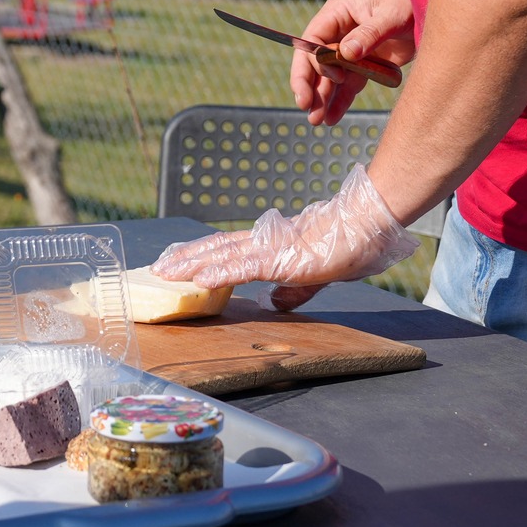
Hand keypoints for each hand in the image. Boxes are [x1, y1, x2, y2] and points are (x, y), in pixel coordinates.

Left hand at [152, 165, 418, 311]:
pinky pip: (244, 267)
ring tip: (166, 271)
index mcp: (275, 244)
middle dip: (187, 258)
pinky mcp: (281, 258)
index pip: (231, 248)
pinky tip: (200, 279)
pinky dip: (220, 273)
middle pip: (218, 247)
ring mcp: (272, 248)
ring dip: (192, 263)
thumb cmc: (351, 243)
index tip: (181, 262)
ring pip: (223, 254)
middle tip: (158, 267)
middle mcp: (267, 242)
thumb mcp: (317, 275)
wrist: (368, 225)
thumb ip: (295, 288)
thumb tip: (275, 301)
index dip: (205, 255)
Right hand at [292, 0, 415, 123]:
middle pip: (316, 60)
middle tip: (306, 107)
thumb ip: (369, 33)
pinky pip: (348, 84)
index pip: (313, 38)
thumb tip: (345, 53)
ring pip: (330, 76)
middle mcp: (339, 30)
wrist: (428, 6)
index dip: (314, 60)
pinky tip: (332, 117)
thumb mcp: (391, 14)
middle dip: (309, 84)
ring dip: (323, 97)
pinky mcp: (365, 63)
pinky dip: (341, 101)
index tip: (331, 78)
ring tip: (316, 121)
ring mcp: (351, 48)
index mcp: (339, 11)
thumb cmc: (408, 0)